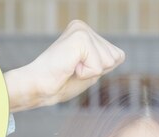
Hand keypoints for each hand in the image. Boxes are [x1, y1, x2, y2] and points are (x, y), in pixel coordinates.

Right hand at [4, 20, 124, 111]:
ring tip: (70, 69)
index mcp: (85, 33)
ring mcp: (82, 30)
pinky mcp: (80, 38)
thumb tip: (119, 56)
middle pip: (115, 58)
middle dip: (97, 71)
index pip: (117, 56)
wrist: (39, 88)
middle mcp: (83, 27)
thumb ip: (103, 61)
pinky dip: (85, 74)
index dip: (101, 71)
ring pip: (108, 61)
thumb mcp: (89, 71)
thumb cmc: (60, 84)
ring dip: (90, 73)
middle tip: (73, 71)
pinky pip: (98, 66)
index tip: (78, 71)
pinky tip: (69, 68)